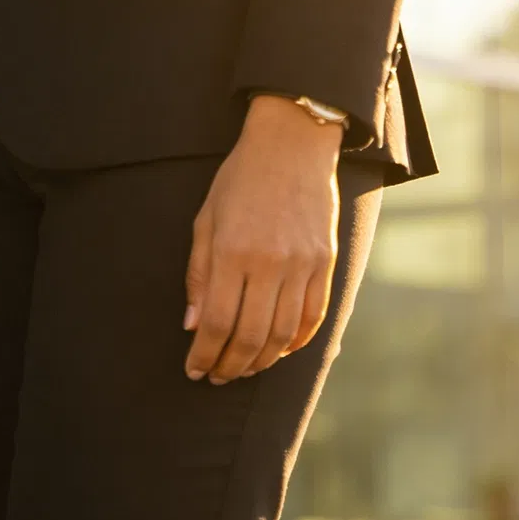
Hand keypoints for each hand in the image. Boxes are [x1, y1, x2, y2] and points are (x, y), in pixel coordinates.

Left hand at [183, 95, 341, 384]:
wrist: (293, 142)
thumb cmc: (240, 178)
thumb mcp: (206, 219)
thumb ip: (199, 274)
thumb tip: (193, 325)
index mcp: (233, 252)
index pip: (217, 323)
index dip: (204, 355)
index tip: (195, 369)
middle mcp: (270, 263)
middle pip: (250, 337)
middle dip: (230, 366)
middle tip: (217, 376)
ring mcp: (302, 264)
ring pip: (283, 334)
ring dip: (261, 360)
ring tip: (244, 368)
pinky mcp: (325, 262)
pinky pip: (313, 316)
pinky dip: (296, 341)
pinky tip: (279, 350)